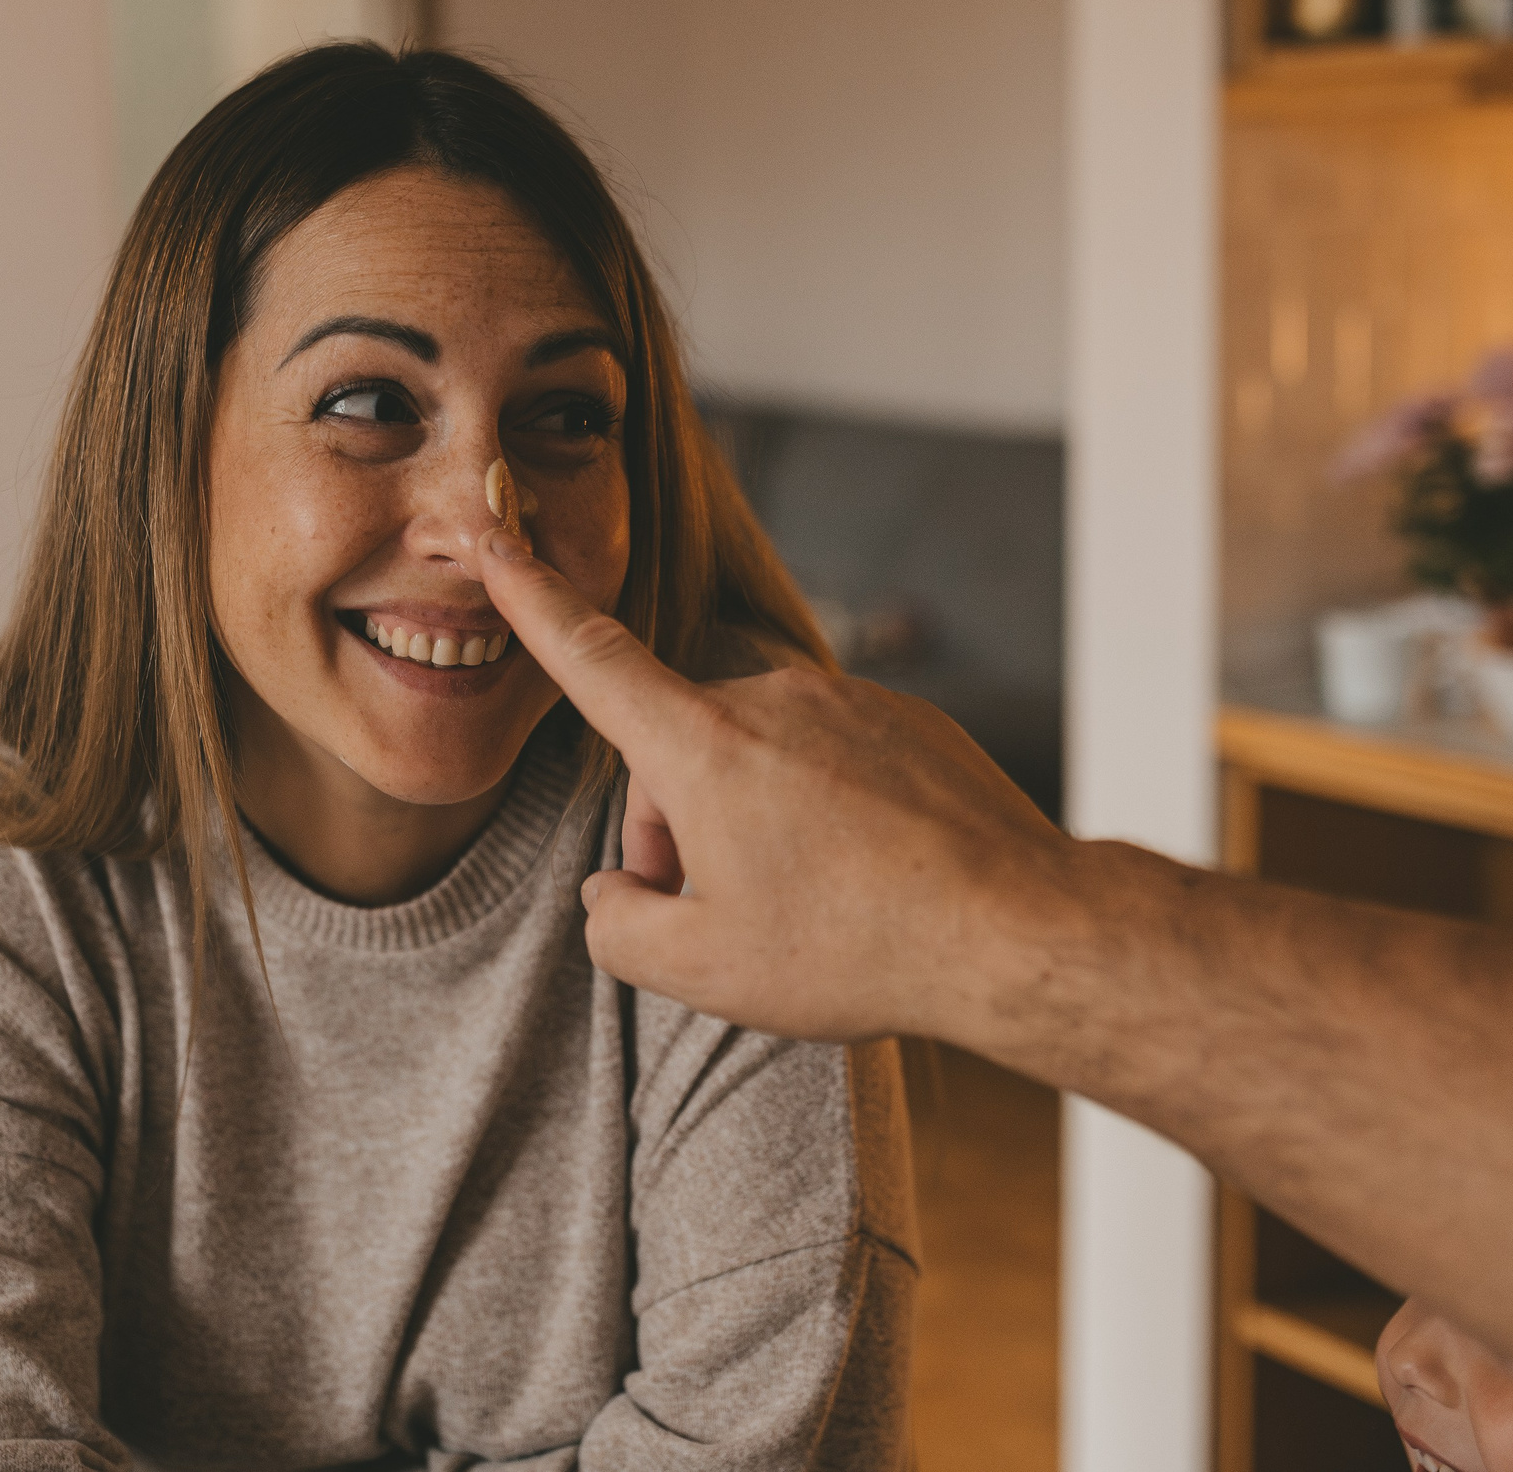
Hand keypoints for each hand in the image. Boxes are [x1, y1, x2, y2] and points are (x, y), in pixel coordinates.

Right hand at [476, 529, 1071, 1041]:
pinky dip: (822, 811)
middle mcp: (772, 700)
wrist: (1015, 928)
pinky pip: (830, 759)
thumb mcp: (703, 971)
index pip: (593, 659)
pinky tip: (862, 882)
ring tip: (803, 910)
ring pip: (757, 756)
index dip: (533, 601)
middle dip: (673, 825)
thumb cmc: (855, 949)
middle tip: (710, 914)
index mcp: (703, 746)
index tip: (497, 539)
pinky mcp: (908, 721)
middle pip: (679, 750)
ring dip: (751, 821)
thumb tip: (612, 892)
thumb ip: (619, 927)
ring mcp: (848, 703)